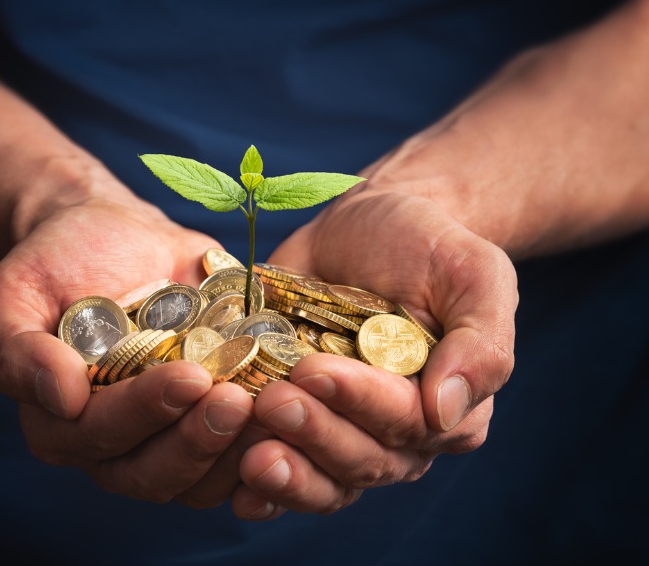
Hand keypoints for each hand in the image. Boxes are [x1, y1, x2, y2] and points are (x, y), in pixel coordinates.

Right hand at [0, 195, 256, 503]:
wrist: (113, 237)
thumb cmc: (57, 262)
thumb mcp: (14, 293)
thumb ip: (18, 349)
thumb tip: (59, 398)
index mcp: (61, 422)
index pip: (100, 436)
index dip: (145, 413)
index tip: (188, 377)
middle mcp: (116, 442)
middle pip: (155, 472)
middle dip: (197, 441)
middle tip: (236, 401)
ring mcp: (168, 433)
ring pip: (202, 476)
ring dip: (238, 452)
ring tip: (275, 411)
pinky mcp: (209, 417)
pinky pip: (239, 451)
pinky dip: (267, 439)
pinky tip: (297, 411)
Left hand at [230, 192, 517, 518]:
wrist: (367, 228)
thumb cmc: (427, 246)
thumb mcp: (472, 274)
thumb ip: (481, 343)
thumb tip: (447, 412)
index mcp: (448, 405)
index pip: (406, 421)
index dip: (359, 402)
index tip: (313, 372)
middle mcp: (399, 434)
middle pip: (361, 459)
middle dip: (314, 434)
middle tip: (272, 401)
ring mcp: (345, 431)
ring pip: (324, 479)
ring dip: (287, 474)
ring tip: (248, 451)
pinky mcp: (302, 424)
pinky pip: (289, 473)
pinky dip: (264, 491)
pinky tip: (238, 491)